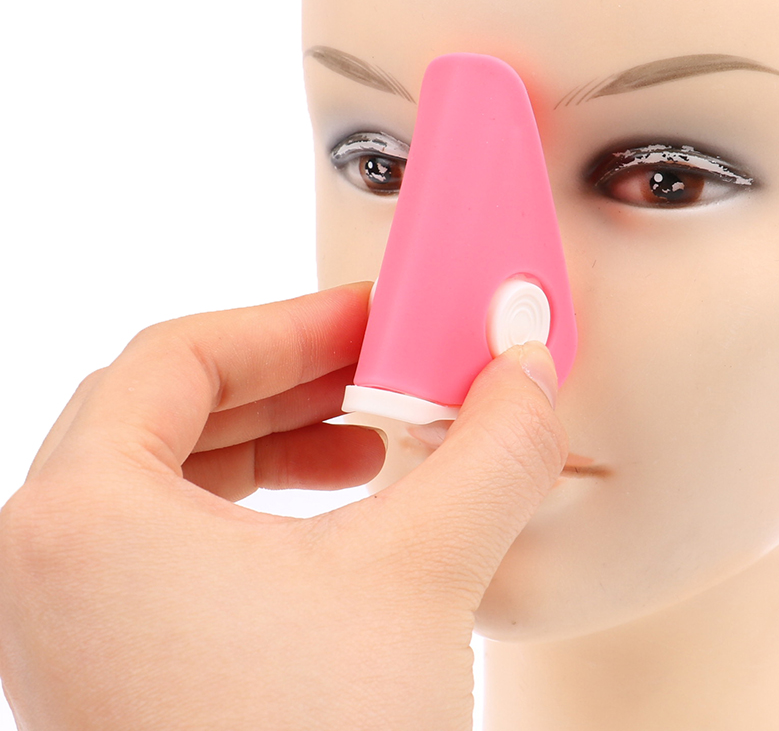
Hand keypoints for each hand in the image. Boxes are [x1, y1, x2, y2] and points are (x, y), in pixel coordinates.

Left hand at [0, 283, 566, 729]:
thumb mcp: (420, 576)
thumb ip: (490, 447)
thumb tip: (527, 361)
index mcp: (77, 520)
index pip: (181, 354)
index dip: (293, 319)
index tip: (373, 313)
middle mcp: (44, 566)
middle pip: (168, 405)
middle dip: (293, 376)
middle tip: (382, 363)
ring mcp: (67, 622)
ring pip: (166, 470)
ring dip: (278, 436)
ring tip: (372, 436)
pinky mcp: (105, 668)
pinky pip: (166, 536)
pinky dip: (254, 502)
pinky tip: (338, 512)